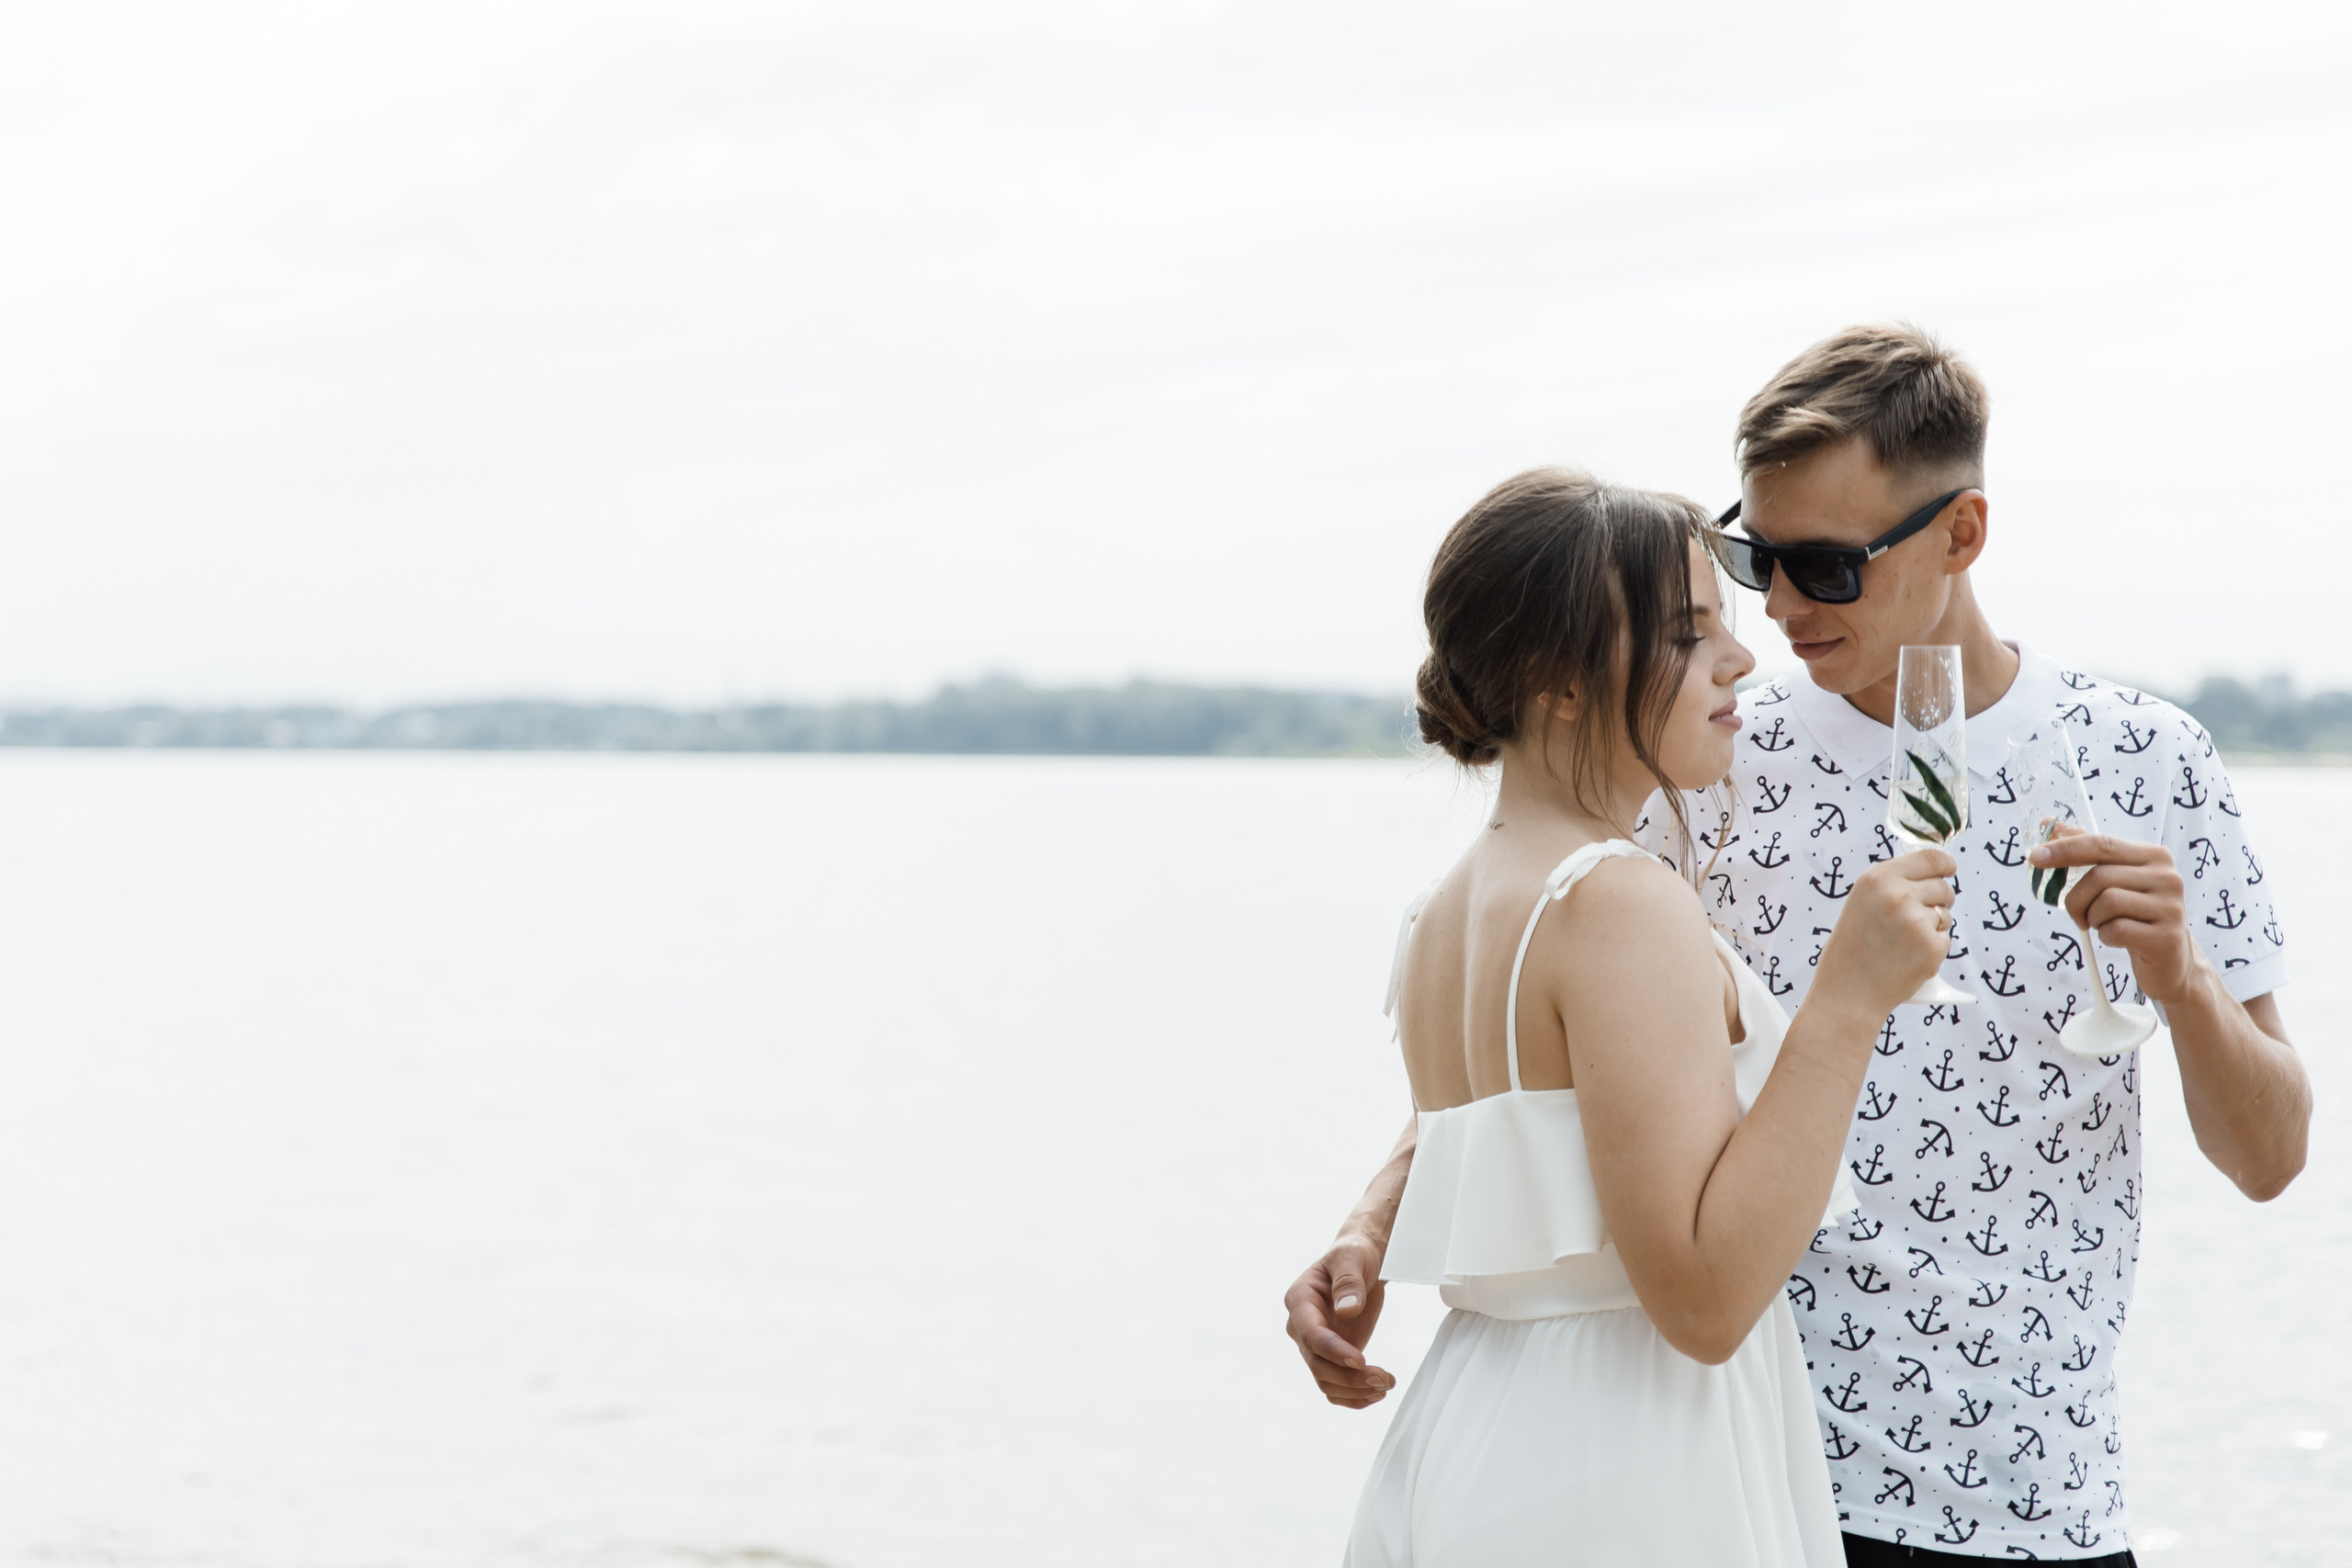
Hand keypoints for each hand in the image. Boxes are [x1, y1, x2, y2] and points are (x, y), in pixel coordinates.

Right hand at [1283, 1236, 1393, 1408]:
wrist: (1362, 1262)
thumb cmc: (1353, 1255)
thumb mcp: (1352, 1258)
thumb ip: (1348, 1282)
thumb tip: (1347, 1309)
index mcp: (1300, 1300)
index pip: (1311, 1335)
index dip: (1334, 1351)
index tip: (1361, 1359)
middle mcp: (1301, 1326)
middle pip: (1318, 1365)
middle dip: (1350, 1377)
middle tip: (1384, 1378)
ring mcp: (1315, 1344)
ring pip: (1326, 1381)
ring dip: (1354, 1391)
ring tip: (1385, 1385)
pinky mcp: (1331, 1356)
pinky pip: (1335, 1386)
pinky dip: (1353, 1396)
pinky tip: (1376, 1393)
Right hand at [1813, 849, 1956, 1015]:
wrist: (1847, 993)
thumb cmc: (1852, 949)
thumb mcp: (1862, 902)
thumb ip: (1892, 884)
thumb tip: (1932, 873)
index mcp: (1877, 878)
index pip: (1930, 858)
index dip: (1945, 864)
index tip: (1949, 869)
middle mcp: (1897, 895)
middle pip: (1943, 887)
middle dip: (1939, 901)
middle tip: (1917, 920)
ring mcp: (1916, 921)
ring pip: (1945, 915)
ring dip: (1934, 926)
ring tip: (1904, 943)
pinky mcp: (1931, 947)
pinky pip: (1945, 939)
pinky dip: (1933, 949)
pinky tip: (1908, 958)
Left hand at [2031, 828, 2200, 1005]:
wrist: (2171, 959)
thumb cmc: (2134, 914)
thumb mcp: (2115, 879)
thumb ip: (2086, 850)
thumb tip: (2048, 823)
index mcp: (2154, 855)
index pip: (2102, 843)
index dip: (2064, 849)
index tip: (2034, 857)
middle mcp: (2167, 876)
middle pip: (2099, 876)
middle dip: (2076, 898)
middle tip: (2077, 914)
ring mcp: (2170, 907)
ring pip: (2107, 902)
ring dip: (2092, 918)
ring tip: (2102, 925)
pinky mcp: (2166, 937)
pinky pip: (2116, 930)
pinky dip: (2106, 936)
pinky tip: (2116, 938)